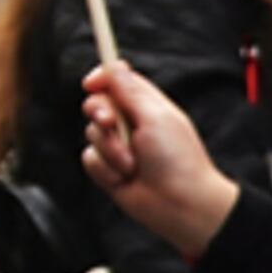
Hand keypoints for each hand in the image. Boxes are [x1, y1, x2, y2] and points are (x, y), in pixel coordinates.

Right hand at [81, 63, 235, 262]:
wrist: (181, 205)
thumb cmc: (177, 160)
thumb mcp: (156, 117)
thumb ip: (131, 92)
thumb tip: (115, 67)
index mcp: (147, 107)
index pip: (118, 82)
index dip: (102, 79)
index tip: (91, 83)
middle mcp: (132, 125)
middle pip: (97, 105)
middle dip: (100, 114)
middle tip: (111, 124)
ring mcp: (119, 148)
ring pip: (91, 134)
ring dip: (110, 150)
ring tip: (133, 165)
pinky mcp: (110, 170)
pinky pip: (90, 160)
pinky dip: (106, 170)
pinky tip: (125, 179)